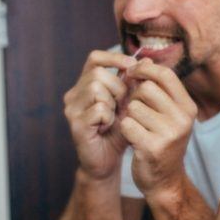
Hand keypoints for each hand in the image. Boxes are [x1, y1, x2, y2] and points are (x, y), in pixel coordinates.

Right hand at [63, 50, 137, 179]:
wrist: (108, 161)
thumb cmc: (119, 131)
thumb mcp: (130, 104)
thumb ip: (135, 84)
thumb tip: (147, 60)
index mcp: (85, 85)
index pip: (95, 58)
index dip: (114, 58)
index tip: (132, 66)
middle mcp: (74, 94)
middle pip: (98, 73)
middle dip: (118, 87)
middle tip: (123, 105)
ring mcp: (72, 109)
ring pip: (96, 88)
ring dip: (113, 102)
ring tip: (115, 117)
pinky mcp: (75, 124)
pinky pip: (98, 109)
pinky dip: (109, 117)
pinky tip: (108, 127)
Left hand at [119, 59, 197, 198]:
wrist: (164, 181)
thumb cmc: (162, 141)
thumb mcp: (168, 114)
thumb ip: (157, 88)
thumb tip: (143, 59)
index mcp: (188, 107)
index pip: (165, 75)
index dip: (145, 70)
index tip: (132, 74)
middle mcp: (183, 119)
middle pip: (146, 89)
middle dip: (134, 97)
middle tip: (135, 110)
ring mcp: (169, 134)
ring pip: (133, 107)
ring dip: (128, 115)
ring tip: (136, 127)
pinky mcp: (152, 147)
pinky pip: (127, 124)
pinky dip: (124, 130)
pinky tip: (132, 139)